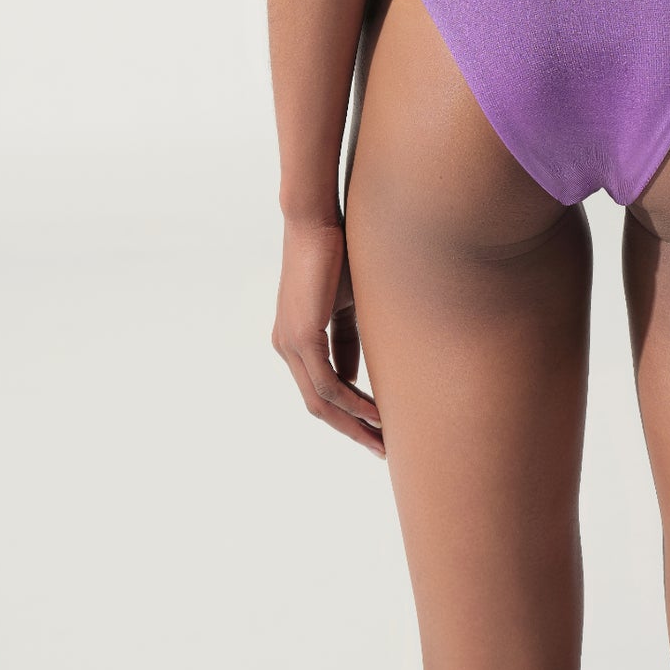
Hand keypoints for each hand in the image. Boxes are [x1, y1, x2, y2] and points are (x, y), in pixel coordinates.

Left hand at [272, 216, 384, 456]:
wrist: (316, 221)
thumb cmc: (335, 253)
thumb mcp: (346, 304)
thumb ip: (347, 339)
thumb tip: (355, 376)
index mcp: (295, 340)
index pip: (321, 389)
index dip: (349, 413)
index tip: (376, 428)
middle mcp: (286, 347)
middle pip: (318, 405)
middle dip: (351, 430)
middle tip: (381, 449)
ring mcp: (290, 344)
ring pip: (321, 401)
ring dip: (354, 424)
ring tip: (383, 439)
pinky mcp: (300, 336)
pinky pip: (327, 383)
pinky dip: (352, 402)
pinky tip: (375, 413)